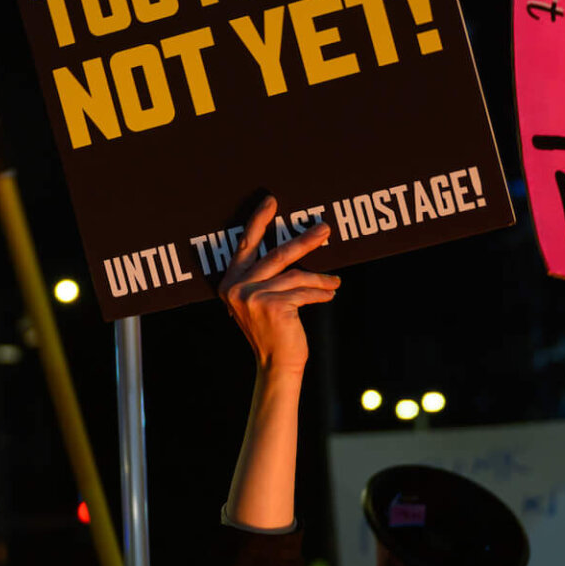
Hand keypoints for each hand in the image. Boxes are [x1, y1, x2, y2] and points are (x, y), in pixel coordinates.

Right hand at [219, 196, 337, 371]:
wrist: (276, 364)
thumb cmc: (273, 332)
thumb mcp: (260, 301)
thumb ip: (266, 277)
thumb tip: (295, 247)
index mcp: (229, 283)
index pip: (245, 245)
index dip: (258, 221)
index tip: (271, 201)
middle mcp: (236, 287)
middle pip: (275, 254)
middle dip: (304, 240)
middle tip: (325, 228)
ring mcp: (253, 296)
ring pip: (295, 274)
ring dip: (320, 278)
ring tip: (335, 281)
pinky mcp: (274, 305)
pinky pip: (304, 291)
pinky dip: (320, 292)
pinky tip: (330, 293)